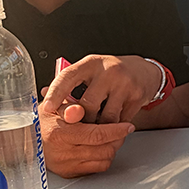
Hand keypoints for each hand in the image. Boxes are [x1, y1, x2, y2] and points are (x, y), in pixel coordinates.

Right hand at [38, 97, 133, 177]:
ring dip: (112, 149)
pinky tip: (101, 147)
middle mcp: (64, 153)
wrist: (25, 139)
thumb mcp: (54, 107)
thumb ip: (69, 107)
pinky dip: (103, 158)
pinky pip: (96, 168)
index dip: (116, 130)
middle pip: (105, 150)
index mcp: (60, 134)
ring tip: (111, 137)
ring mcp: (67, 166)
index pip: (97, 135)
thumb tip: (79, 108)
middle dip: (117, 139)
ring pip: (104, 160)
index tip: (128, 125)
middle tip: (121, 130)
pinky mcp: (69, 173)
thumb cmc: (42, 120)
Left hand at [42, 55, 162, 123]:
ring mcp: (124, 83)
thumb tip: (43, 93)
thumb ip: (70, 83)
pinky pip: (121, 120)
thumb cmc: (112, 72)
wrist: (145, 71)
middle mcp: (108, 70)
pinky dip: (115, 126)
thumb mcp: (90, 71)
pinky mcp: (137, 96)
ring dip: (100, 125)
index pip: (68, 77)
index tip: (47, 107)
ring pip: (106, 117)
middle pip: (88, 103)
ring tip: (99, 122)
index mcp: (91, 63)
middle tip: (82, 122)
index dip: (56, 93)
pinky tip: (114, 121)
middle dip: (83, 118)